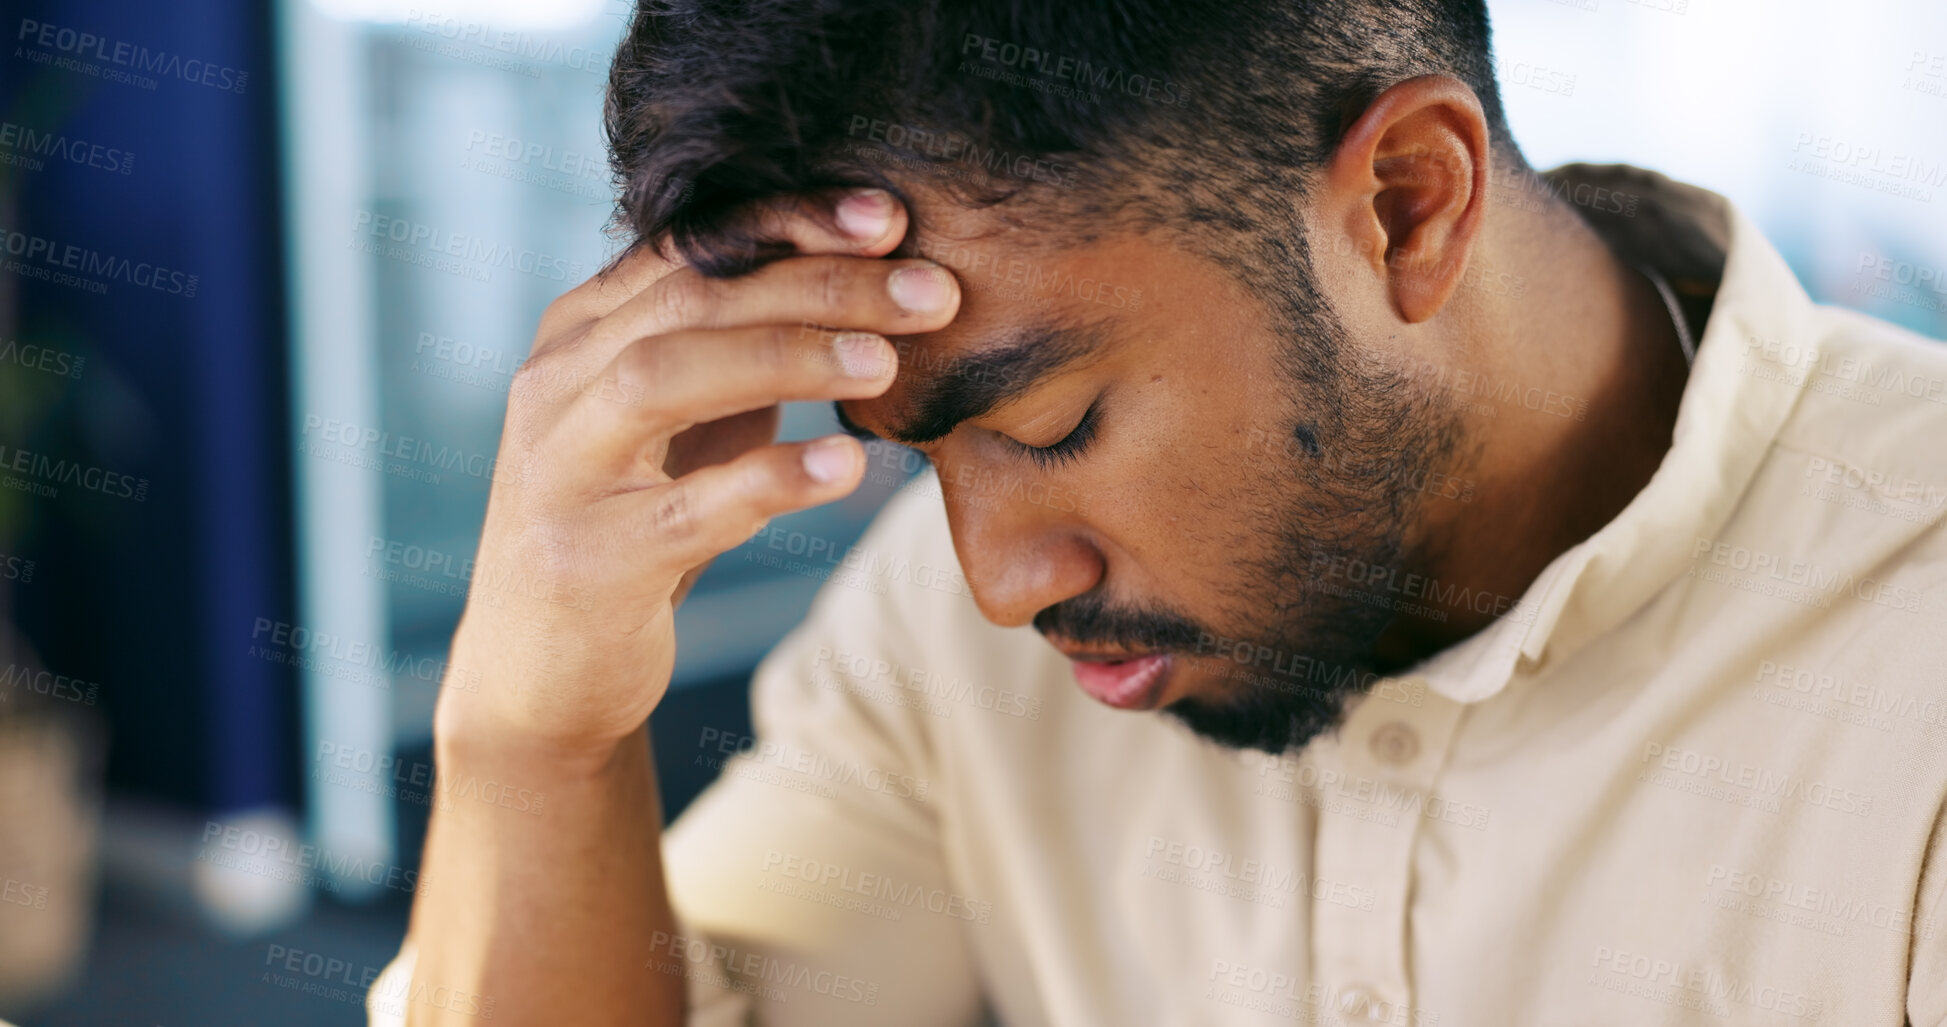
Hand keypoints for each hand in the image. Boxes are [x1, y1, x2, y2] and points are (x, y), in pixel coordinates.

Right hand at [435, 189, 958, 758]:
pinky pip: (686, 509)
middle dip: (818, 284)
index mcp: (580, 331)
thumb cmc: (631, 524)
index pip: (689, 245)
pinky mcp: (587, 562)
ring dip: (787, 358)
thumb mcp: (676, 422)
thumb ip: (731, 346)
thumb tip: (863, 277)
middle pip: (691, 299)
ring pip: (667, 380)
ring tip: (887, 363)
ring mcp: (561, 471)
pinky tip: (845, 465)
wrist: (540, 670)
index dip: (789, 221)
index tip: (890, 217)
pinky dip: (769, 479)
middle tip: (930, 291)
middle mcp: (555, 384)